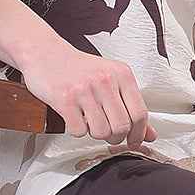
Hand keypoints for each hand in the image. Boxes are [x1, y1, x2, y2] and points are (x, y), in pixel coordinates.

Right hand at [18, 37, 157, 147]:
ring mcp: (84, 90)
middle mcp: (105, 80)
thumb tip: (149, 134)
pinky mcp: (65, 100)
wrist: (45, 53)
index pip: (140, 113)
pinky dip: (77, 131)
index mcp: (121, 74)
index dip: (139, 133)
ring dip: (95, 134)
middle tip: (108, 134)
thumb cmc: (78, 68)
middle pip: (122, 126)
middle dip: (116, 137)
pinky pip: (79, 131)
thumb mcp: (111, 80)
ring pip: (101, 131)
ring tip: (89, 122)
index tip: (134, 140)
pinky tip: (75, 118)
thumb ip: (130, 106)